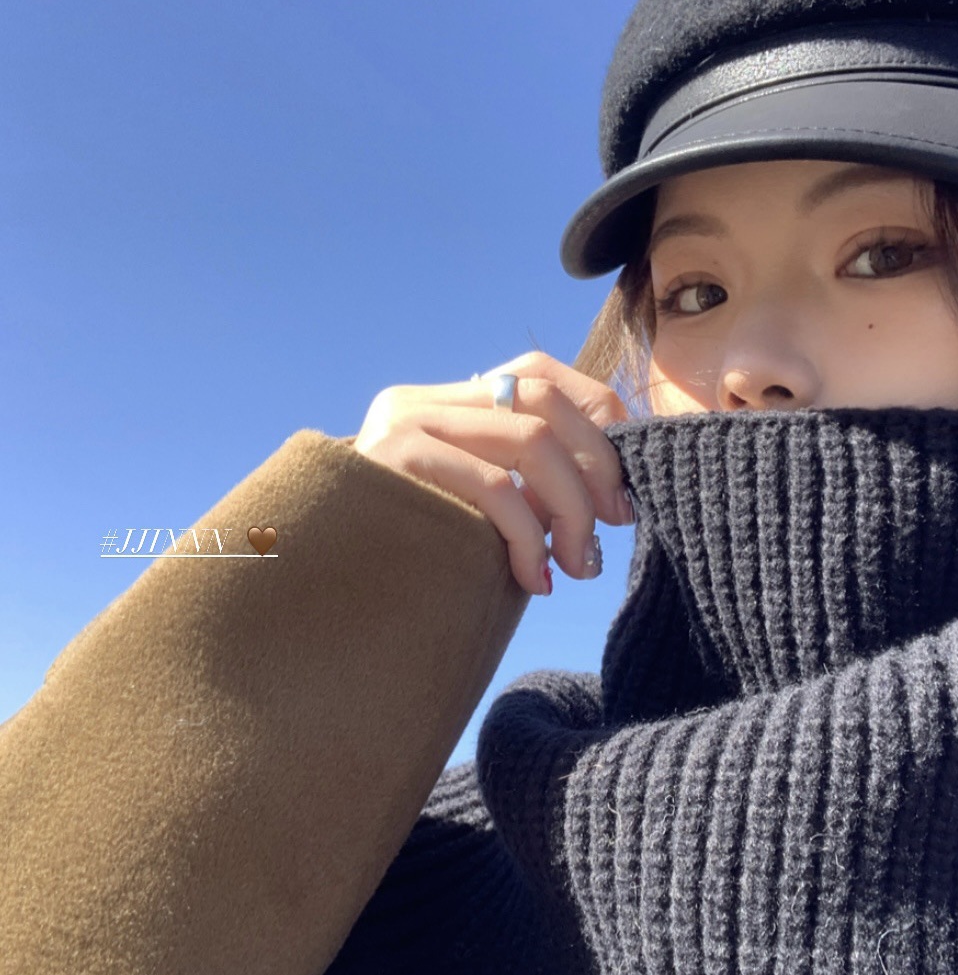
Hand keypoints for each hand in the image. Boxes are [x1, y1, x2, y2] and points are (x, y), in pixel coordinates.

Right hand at [353, 351, 632, 595]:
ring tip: (576, 565)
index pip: (538, 374)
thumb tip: (613, 489)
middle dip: (597, 466)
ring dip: (571, 508)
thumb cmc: (409, 564)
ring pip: (531, 439)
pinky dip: (530, 536)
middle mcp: (421, 401)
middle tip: (613, 526)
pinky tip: (534, 577)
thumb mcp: (478, 512)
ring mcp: (404, 425)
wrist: (319, 601)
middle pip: (544, 399)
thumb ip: (526, 485)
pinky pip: (494, 486)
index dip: (597, 417)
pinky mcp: (396, 462)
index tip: (622, 488)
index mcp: (443, 403)